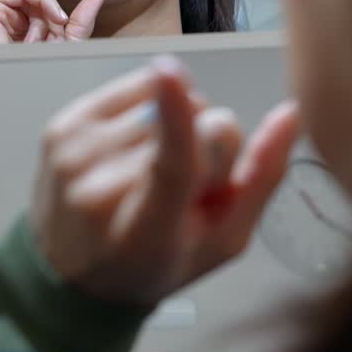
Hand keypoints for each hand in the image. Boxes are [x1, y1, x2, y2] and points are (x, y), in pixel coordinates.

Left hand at [30, 57, 301, 306]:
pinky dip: (148, 106)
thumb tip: (292, 113)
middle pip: (191, 124)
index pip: (169, 168)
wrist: (69, 277)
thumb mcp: (223, 241)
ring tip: (153, 169)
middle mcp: (101, 190)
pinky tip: (136, 145)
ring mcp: (74, 154)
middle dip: (207, 144)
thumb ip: (261, 180)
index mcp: (147, 232)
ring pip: (163, 100)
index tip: (172, 74)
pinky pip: (132, 85)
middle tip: (188, 184)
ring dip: (174, 127)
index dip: (178, 120)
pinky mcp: (60, 125)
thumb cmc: (159, 261)